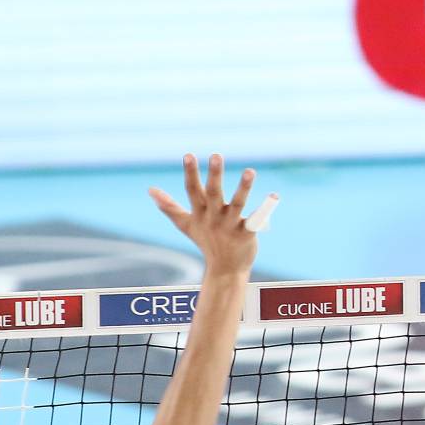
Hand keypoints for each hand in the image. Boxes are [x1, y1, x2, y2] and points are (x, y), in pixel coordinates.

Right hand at [149, 154, 268, 278]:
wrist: (224, 270)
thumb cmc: (206, 241)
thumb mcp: (186, 224)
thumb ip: (169, 206)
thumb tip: (150, 189)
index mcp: (200, 213)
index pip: (192, 190)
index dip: (190, 173)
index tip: (188, 154)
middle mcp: (214, 218)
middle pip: (213, 193)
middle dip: (214, 175)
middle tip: (216, 155)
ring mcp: (230, 225)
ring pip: (237, 203)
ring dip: (243, 187)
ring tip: (250, 171)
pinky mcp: (247, 233)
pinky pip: (256, 219)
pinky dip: (266, 208)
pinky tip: (274, 195)